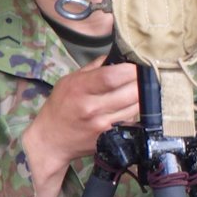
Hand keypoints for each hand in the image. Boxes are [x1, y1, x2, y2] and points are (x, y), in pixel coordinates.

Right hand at [22, 57, 138, 196]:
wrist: (51, 140)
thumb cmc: (60, 107)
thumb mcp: (69, 81)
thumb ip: (93, 68)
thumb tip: (116, 56)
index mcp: (80, 88)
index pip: (112, 76)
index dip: (131, 69)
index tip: (138, 65)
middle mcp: (92, 107)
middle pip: (131, 92)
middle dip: (142, 82)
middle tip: (145, 77)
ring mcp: (103, 124)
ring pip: (136, 106)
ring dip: (141, 97)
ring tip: (138, 90)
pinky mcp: (110, 137)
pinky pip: (132, 121)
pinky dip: (135, 112)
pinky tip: (130, 107)